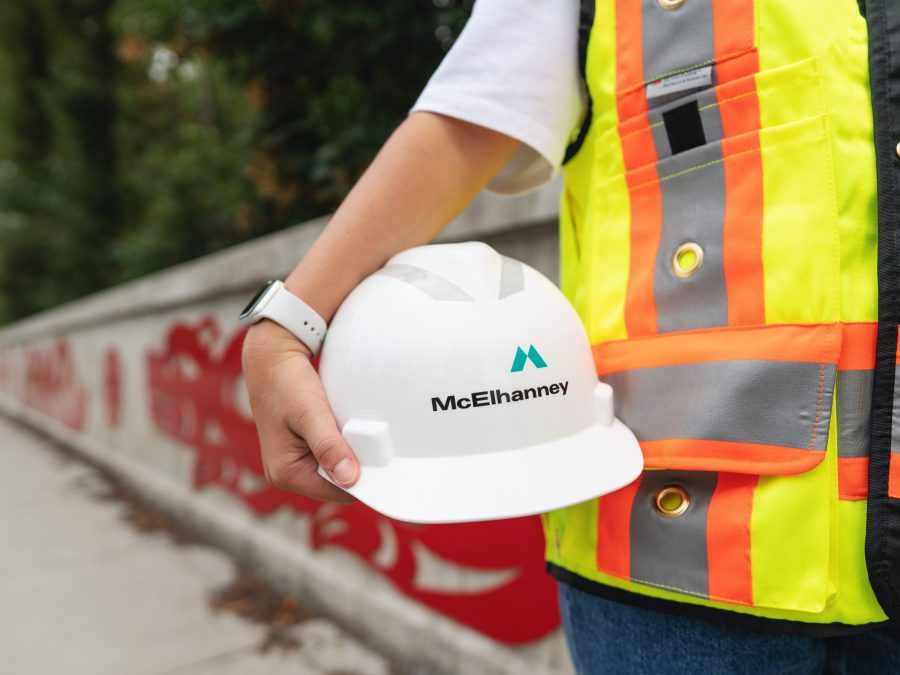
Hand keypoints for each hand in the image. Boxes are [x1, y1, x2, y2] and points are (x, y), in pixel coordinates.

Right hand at [241, 319, 358, 502]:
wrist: (271, 360)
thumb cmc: (286, 383)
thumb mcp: (310, 413)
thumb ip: (329, 446)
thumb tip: (349, 478)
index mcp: (286, 473)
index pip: (336, 492)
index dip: (359, 477)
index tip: (376, 456)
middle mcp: (287, 474)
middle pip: (337, 483)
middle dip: (353, 463)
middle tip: (363, 435)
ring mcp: (294, 462)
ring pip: (336, 468)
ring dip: (348, 451)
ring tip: (350, 427)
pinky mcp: (302, 449)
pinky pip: (331, 455)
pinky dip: (342, 443)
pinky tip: (343, 426)